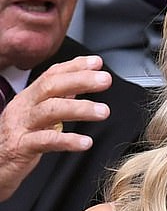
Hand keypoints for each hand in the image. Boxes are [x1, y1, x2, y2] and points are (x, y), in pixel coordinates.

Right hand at [0, 55, 112, 201]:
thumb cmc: (17, 141)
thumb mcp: (37, 117)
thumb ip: (55, 101)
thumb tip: (76, 85)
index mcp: (29, 99)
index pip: (51, 76)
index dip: (74, 67)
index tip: (97, 62)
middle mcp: (24, 108)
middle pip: (51, 87)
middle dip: (80, 80)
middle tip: (105, 80)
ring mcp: (21, 126)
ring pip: (50, 110)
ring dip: (80, 108)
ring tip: (103, 111)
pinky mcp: (22, 147)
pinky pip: (46, 141)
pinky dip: (68, 140)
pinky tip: (86, 142)